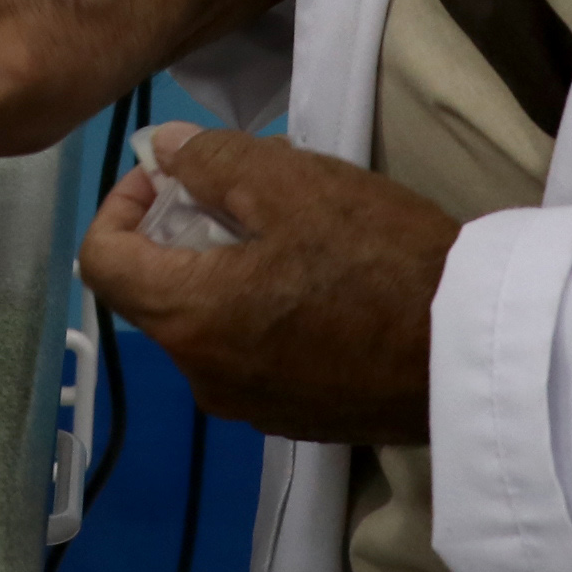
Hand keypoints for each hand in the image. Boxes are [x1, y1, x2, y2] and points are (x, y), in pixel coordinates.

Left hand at [80, 128, 457, 447]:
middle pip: (153, 293)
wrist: (472, 353)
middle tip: (245, 193)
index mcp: (186, 316)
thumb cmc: (378, 258)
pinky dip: (258, 316)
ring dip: (224, 274)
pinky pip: (248, 357)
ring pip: (203, 325)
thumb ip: (209, 160)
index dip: (121, 205)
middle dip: (181, 234)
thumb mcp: (290, 182)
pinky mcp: (293, 420)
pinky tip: (321, 289)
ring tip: (292, 235)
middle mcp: (200, 375)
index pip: (100, 260)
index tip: (171, 178)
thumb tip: (158, 151)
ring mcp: (248, 406)